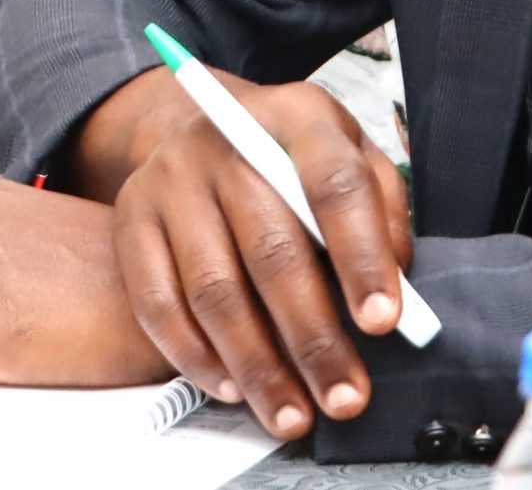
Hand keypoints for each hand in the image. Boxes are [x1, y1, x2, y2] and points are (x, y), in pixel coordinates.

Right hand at [110, 75, 413, 441]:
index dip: (362, 256)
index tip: (384, 322)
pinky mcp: (132, 218)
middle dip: (314, 338)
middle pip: (272, 249)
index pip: (335, 184)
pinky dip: (196, 356)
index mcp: (298, 117)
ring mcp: (171, 179)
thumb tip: (399, 288)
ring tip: (292, 414)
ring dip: (258, 365)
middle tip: (344, 398)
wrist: (203, 128)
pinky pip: (157, 302)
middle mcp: (228, 140)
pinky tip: (232, 387)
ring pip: (216, 289)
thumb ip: (383, 213)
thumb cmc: (293, 161)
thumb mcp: (352, 155)